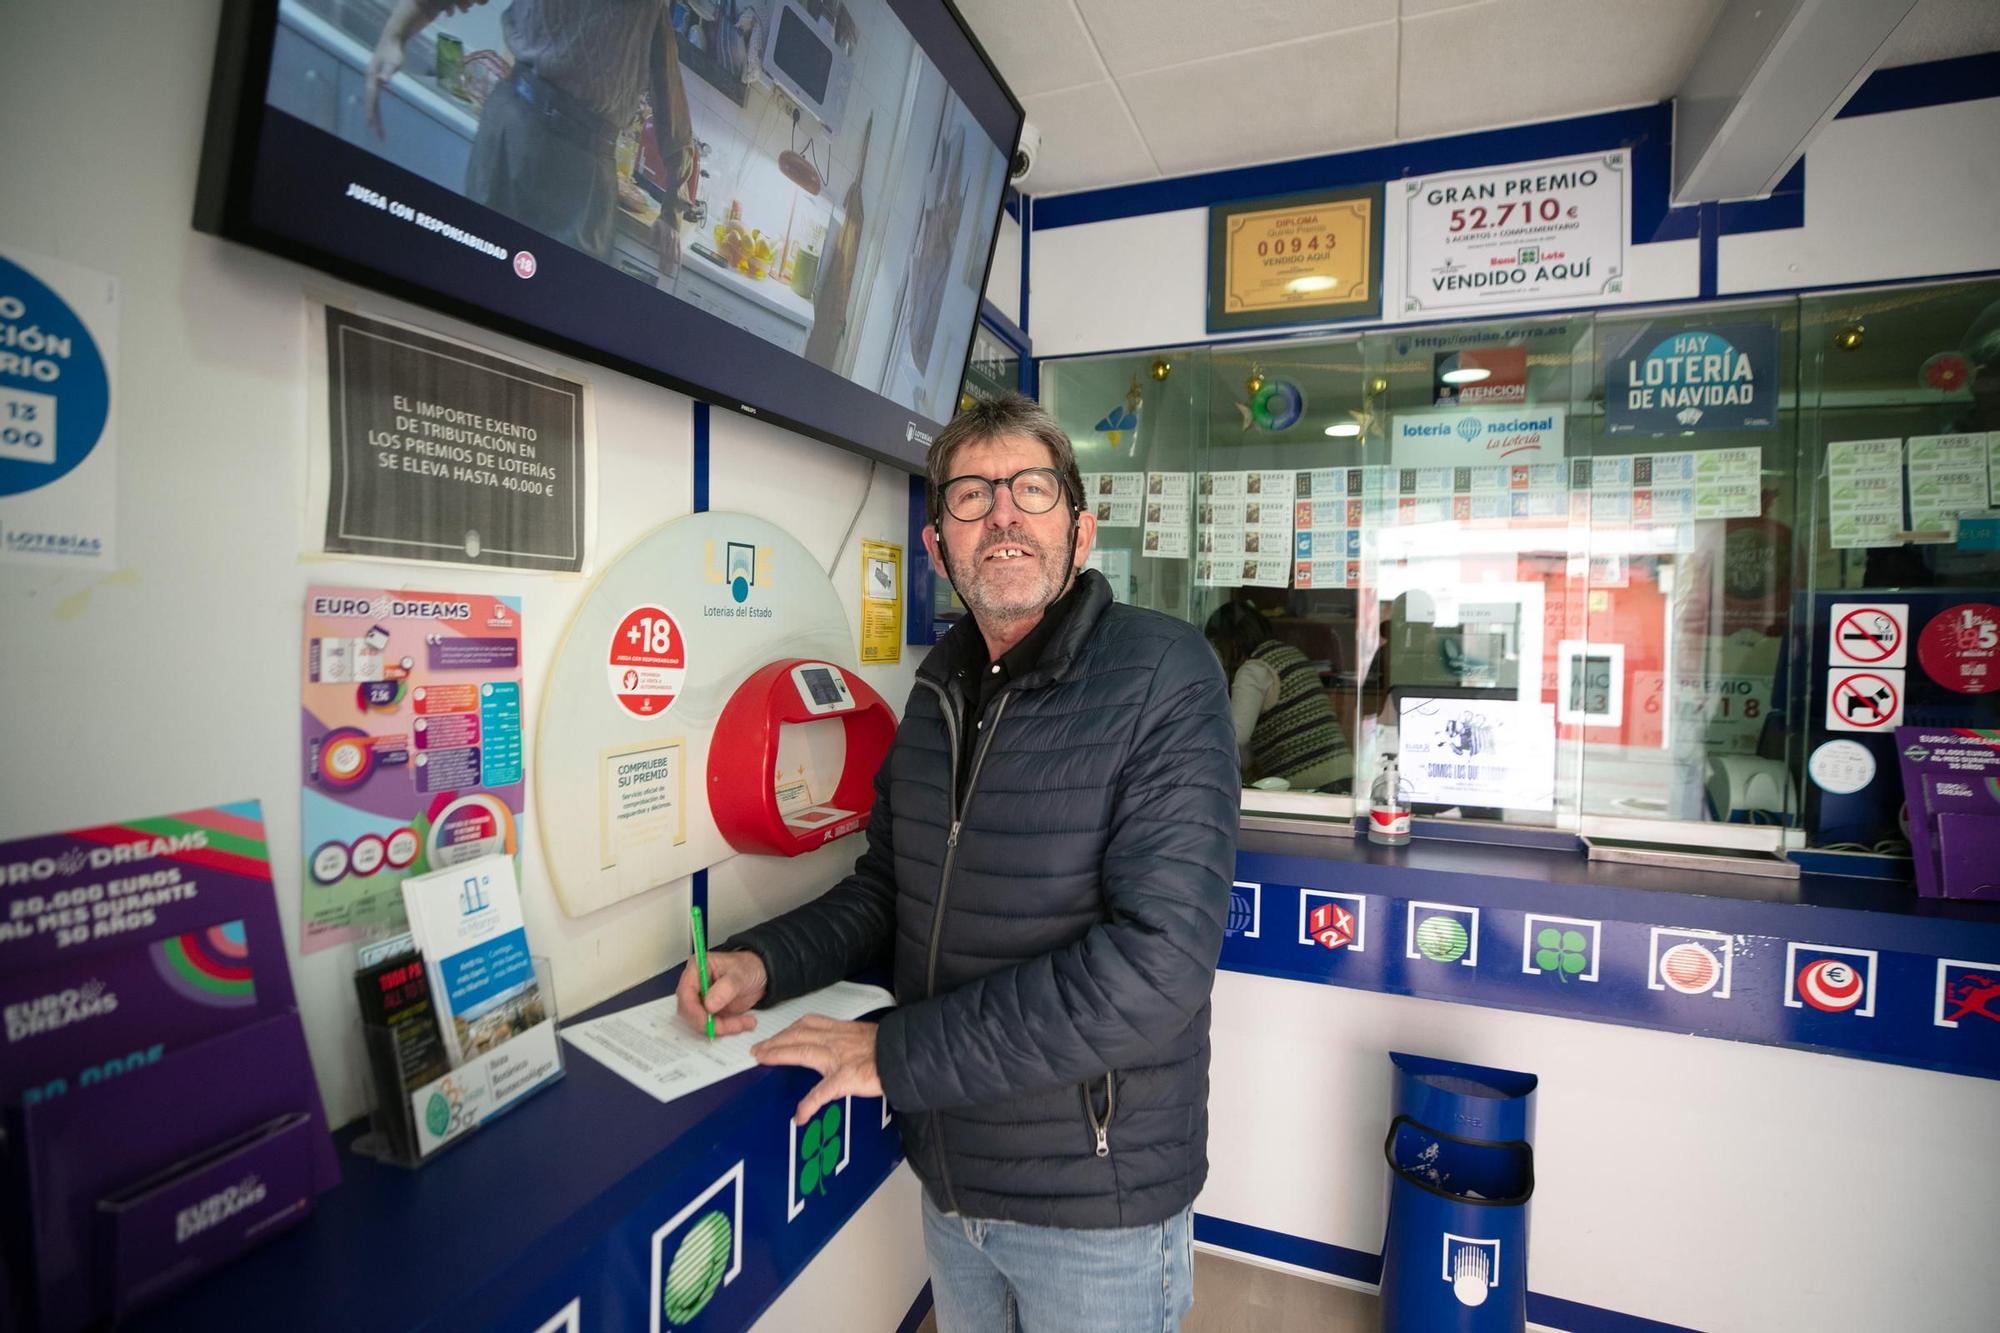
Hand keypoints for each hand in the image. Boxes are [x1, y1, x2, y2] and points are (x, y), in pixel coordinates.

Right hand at [364, 36, 405, 138]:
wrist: (392, 39)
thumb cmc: (394, 51)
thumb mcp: (394, 62)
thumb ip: (388, 71)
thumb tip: (383, 81)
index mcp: (372, 79)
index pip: (371, 100)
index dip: (372, 114)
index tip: (373, 128)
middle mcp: (369, 80)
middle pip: (371, 104)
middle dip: (374, 120)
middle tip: (379, 136)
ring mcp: (372, 80)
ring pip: (372, 102)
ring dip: (374, 115)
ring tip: (377, 129)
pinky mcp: (376, 79)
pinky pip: (375, 97)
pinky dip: (376, 107)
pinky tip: (378, 114)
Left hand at [653, 214, 683, 277]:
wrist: (672, 213)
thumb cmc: (661, 220)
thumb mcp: (654, 225)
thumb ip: (652, 235)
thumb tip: (652, 245)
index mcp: (665, 236)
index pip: (662, 251)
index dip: (661, 260)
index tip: (660, 267)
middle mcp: (671, 238)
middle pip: (669, 254)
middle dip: (667, 264)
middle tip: (665, 272)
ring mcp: (676, 240)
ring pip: (674, 254)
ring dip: (672, 263)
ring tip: (671, 270)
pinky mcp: (679, 240)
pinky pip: (680, 250)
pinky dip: (679, 258)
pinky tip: (678, 264)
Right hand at [674, 948, 767, 1036]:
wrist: (761, 975)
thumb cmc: (748, 967)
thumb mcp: (740, 974)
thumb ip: (726, 987)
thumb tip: (709, 1004)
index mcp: (697, 969)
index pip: (684, 993)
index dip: (693, 1010)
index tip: (707, 1021)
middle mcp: (695, 985)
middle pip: (689, 1011)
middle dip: (708, 1022)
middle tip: (731, 1025)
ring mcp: (701, 1000)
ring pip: (700, 1022)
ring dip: (721, 1027)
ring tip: (744, 1022)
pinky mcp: (710, 1012)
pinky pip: (711, 1026)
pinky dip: (726, 1029)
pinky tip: (743, 1023)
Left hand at [753, 1017, 881, 1125]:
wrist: (908, 1055)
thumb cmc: (892, 1048)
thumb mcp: (866, 1037)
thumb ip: (849, 1041)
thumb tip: (841, 1051)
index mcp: (842, 1031)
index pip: (808, 1025)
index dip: (788, 1030)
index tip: (774, 1035)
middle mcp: (836, 1040)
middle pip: (799, 1035)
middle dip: (775, 1041)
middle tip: (758, 1049)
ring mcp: (839, 1058)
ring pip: (803, 1051)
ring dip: (780, 1054)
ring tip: (764, 1060)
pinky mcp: (845, 1078)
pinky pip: (822, 1092)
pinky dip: (808, 1104)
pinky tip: (800, 1115)